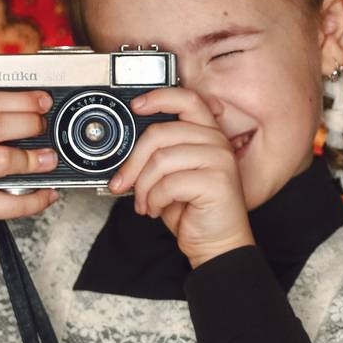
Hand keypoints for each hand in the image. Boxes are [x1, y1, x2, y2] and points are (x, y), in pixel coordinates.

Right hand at [0, 90, 60, 245]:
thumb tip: (33, 110)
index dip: (21, 100)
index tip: (42, 101)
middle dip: (28, 123)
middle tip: (43, 126)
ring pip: (2, 159)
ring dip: (32, 159)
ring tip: (48, 158)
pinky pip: (10, 202)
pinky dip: (35, 198)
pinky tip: (46, 191)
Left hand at [107, 87, 254, 267]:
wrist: (217, 244)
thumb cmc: (194, 211)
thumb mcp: (172, 176)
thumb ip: (160, 154)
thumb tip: (127, 149)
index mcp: (207, 135)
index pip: (186, 99)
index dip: (159, 98)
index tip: (136, 106)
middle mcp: (217, 142)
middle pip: (160, 133)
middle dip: (132, 162)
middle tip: (122, 183)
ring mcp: (220, 160)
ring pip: (161, 160)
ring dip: (143, 186)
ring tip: (145, 202)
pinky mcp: (217, 182)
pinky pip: (168, 184)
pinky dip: (154, 200)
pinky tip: (157, 209)